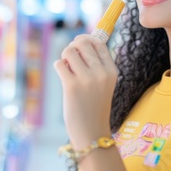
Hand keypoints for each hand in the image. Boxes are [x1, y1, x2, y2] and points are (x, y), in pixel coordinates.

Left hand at [53, 34, 117, 148]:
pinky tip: (63, 75)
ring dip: (64, 56)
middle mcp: (101, 73)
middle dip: (73, 46)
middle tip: (70, 57)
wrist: (92, 132)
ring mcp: (87, 79)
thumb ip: (97, 64)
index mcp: (112, 71)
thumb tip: (79, 42)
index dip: (86, 39)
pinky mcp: (72, 86)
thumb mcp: (104, 84)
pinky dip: (58, 66)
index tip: (79, 44)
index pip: (99, 43)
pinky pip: (60, 64)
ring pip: (69, 51)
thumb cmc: (95, 106)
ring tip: (66, 67)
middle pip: (82, 43)